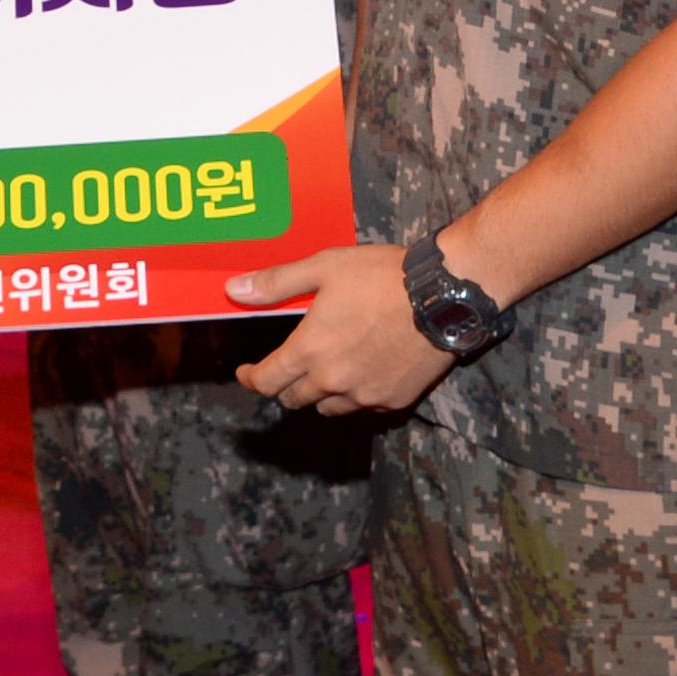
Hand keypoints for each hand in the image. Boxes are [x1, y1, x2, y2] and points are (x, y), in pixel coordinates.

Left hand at [227, 243, 449, 416]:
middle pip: (294, 400)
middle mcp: (334, 381)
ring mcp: (365, 396)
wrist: (442, 297)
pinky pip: (363, 408)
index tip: (246, 373)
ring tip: (326, 369)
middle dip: (285, 385)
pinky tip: (362, 372)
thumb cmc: (380, 276)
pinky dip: (355, 395)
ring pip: (328, 408)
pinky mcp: (394, 401)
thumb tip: (233, 291)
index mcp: (310, 351)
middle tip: (290, 366)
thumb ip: (276, 284)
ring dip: (320, 393)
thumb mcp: (324, 267)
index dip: (251, 379)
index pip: (267, 382)